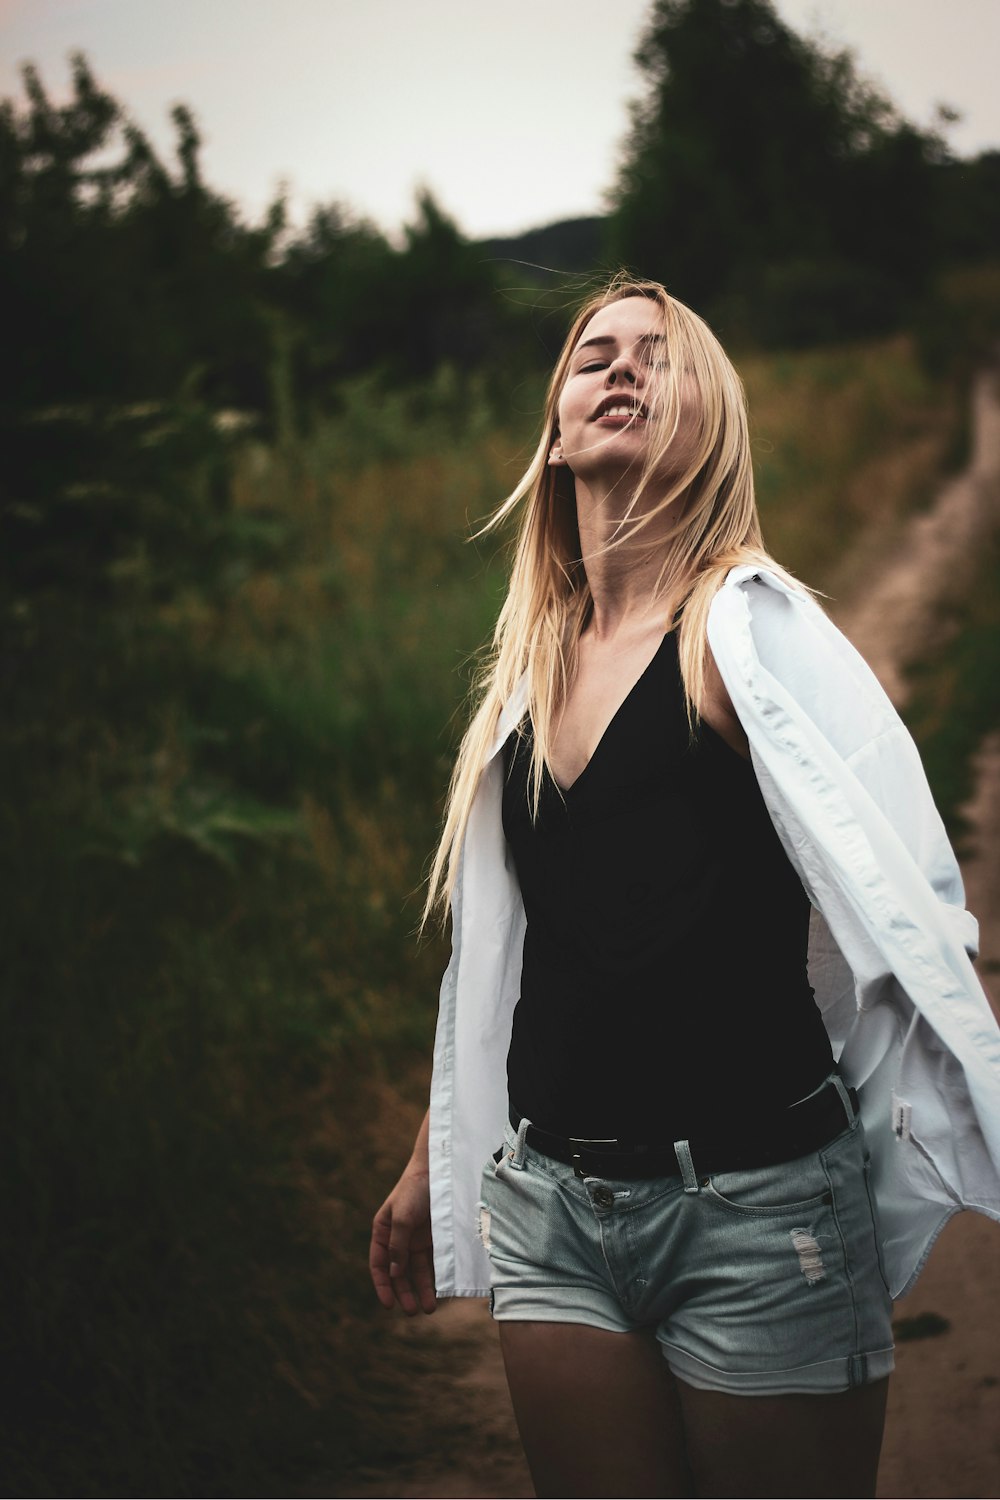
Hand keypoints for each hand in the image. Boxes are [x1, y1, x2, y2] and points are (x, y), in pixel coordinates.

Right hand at [369, 1165, 436, 1315]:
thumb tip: (394, 1274)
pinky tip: (441, 1290)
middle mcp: (398, 1238)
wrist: (439, 1171)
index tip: (389, 1305)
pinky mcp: (435, 1238)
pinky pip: (433, 1262)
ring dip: (422, 1289)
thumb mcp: (402, 1217)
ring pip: (417, 1271)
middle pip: (398, 1273)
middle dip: (404, 1293)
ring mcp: (417, 1239)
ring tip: (429, 1308)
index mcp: (383, 1231)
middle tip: (413, 1312)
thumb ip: (397, 1246)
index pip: (379, 1264)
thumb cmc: (415, 1190)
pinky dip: (435, 1277)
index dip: (382, 1285)